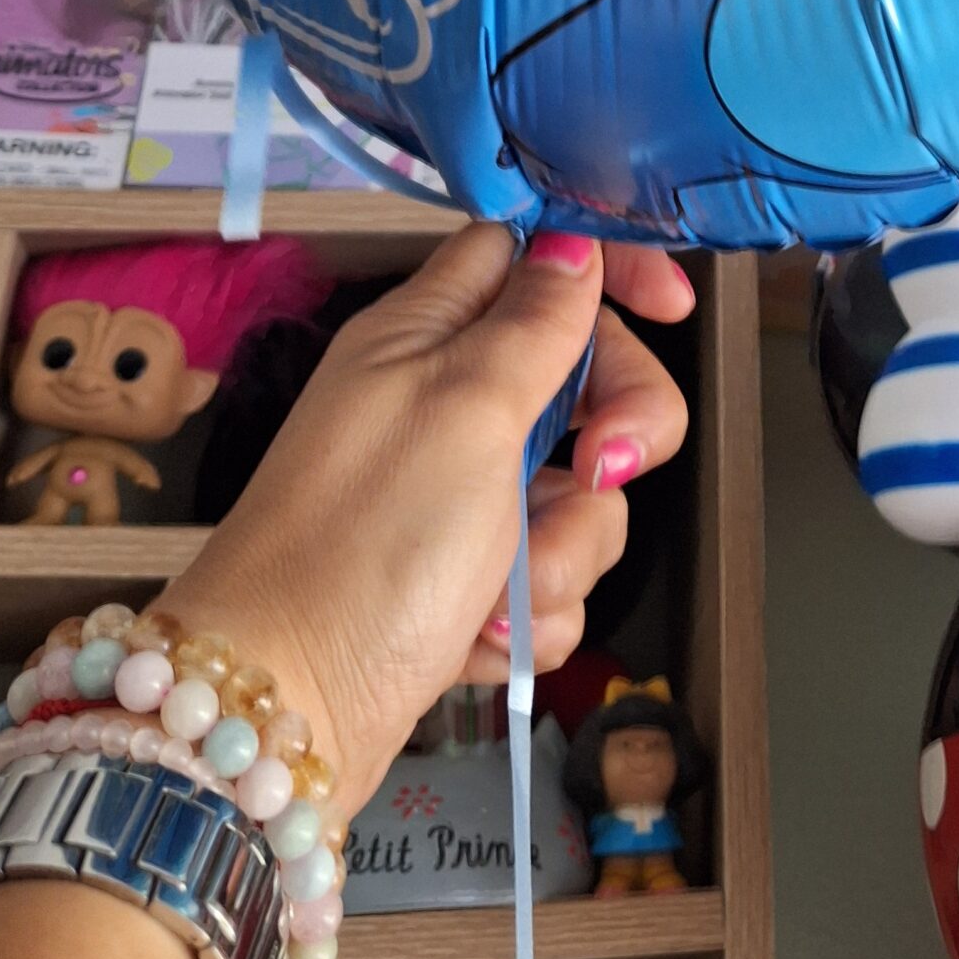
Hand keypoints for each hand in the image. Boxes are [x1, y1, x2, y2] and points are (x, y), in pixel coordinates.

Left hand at [160, 223, 691, 816]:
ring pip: (577, 493)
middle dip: (614, 431)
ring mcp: (452, 498)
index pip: (531, 255)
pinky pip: (550, 577)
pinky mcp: (462, 582)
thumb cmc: (363, 547)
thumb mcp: (464, 409)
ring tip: (500, 592)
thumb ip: (532, 323)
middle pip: (581, 376)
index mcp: (424, 334)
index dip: (606, 268)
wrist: (281, 715)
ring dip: (562, 550)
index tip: (677, 308)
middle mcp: (439, 404)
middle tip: (599, 469)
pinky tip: (479, 639)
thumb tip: (570, 243)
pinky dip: (530, 614)